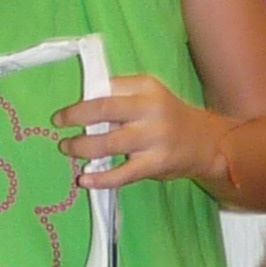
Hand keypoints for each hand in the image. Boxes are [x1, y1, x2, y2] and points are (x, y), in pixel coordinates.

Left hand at [54, 77, 225, 193]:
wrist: (206, 142)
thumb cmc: (167, 117)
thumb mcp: (149, 96)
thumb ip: (120, 98)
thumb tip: (80, 110)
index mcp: (146, 87)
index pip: (106, 89)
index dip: (80, 101)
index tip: (64, 114)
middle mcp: (151, 108)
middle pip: (104, 109)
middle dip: (75, 117)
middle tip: (59, 125)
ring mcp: (155, 137)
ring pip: (108, 142)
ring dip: (81, 147)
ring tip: (67, 148)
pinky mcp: (156, 163)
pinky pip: (123, 173)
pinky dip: (100, 179)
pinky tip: (84, 180)